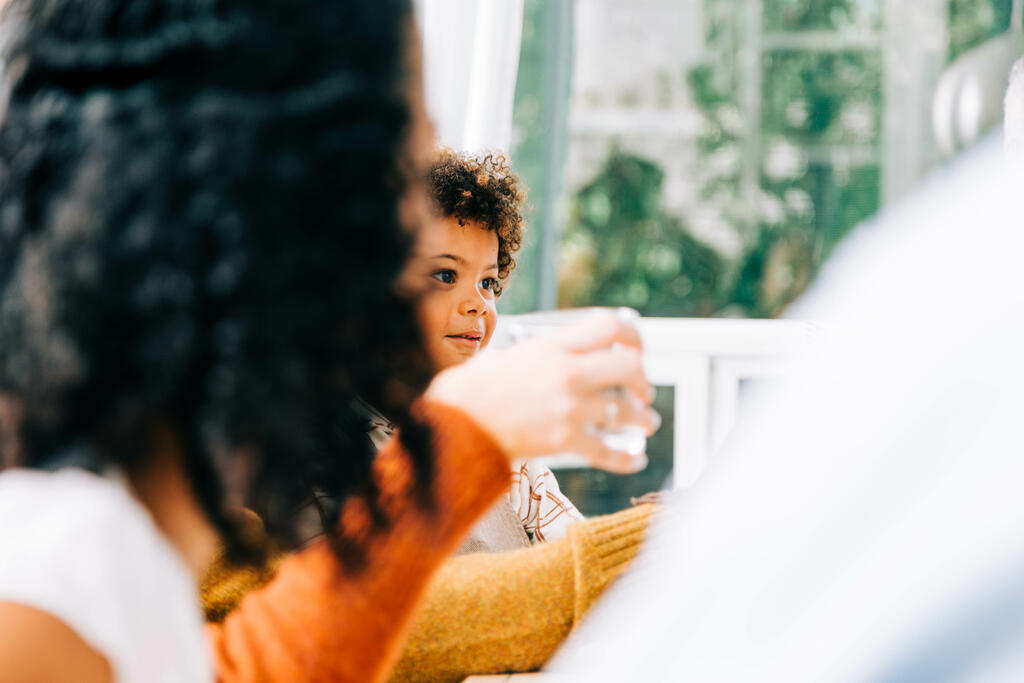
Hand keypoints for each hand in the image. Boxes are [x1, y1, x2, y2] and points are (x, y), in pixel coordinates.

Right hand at [425, 312, 660, 473]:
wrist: (455, 427)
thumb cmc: (468, 392)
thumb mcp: (501, 356)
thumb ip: (528, 355)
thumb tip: (534, 357)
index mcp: (552, 346)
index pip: (609, 326)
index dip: (631, 334)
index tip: (635, 347)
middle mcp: (567, 372)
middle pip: (629, 367)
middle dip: (642, 379)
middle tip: (642, 391)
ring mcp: (569, 408)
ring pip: (626, 412)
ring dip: (643, 419)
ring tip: (647, 423)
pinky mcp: (564, 442)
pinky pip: (608, 452)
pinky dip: (628, 459)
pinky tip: (637, 459)